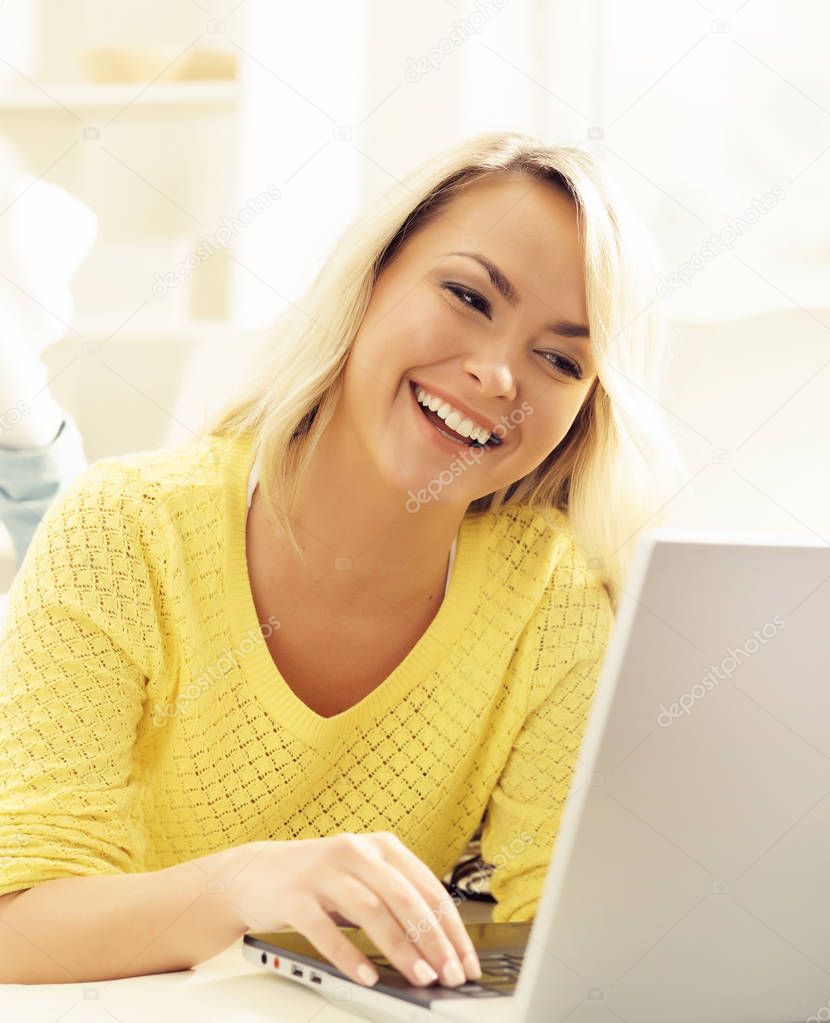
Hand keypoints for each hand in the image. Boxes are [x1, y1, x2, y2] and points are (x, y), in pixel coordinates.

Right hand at [232, 833, 481, 988]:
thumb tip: (437, 950)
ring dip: (400, 948)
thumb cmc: (319, 883)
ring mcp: (324, 871)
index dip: (451, 928)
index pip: (428, 888)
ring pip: (371, 910)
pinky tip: (366, 976)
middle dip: (433, 940)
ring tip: (419, 978)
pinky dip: (349, 955)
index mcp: (382, 847)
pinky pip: (325, 929)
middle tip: (450, 975)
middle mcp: (356, 851)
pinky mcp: (295, 895)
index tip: (465, 962)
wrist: (254, 873)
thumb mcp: (364, 882)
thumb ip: (396, 904)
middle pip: (405, 897)